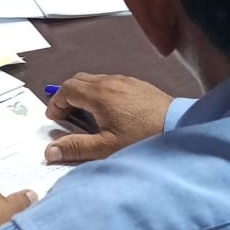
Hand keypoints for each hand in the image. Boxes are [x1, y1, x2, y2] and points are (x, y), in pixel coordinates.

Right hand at [44, 74, 171, 162]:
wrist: (179, 127)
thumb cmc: (142, 138)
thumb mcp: (106, 148)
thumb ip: (76, 147)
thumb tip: (49, 150)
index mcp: (99, 94)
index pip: (67, 89)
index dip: (56, 102)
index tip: (54, 118)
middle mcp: (111, 81)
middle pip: (79, 80)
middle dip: (67, 95)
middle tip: (66, 116)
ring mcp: (127, 81)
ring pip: (96, 80)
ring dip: (85, 93)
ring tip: (86, 115)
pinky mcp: (139, 85)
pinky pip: (112, 82)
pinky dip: (101, 92)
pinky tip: (109, 112)